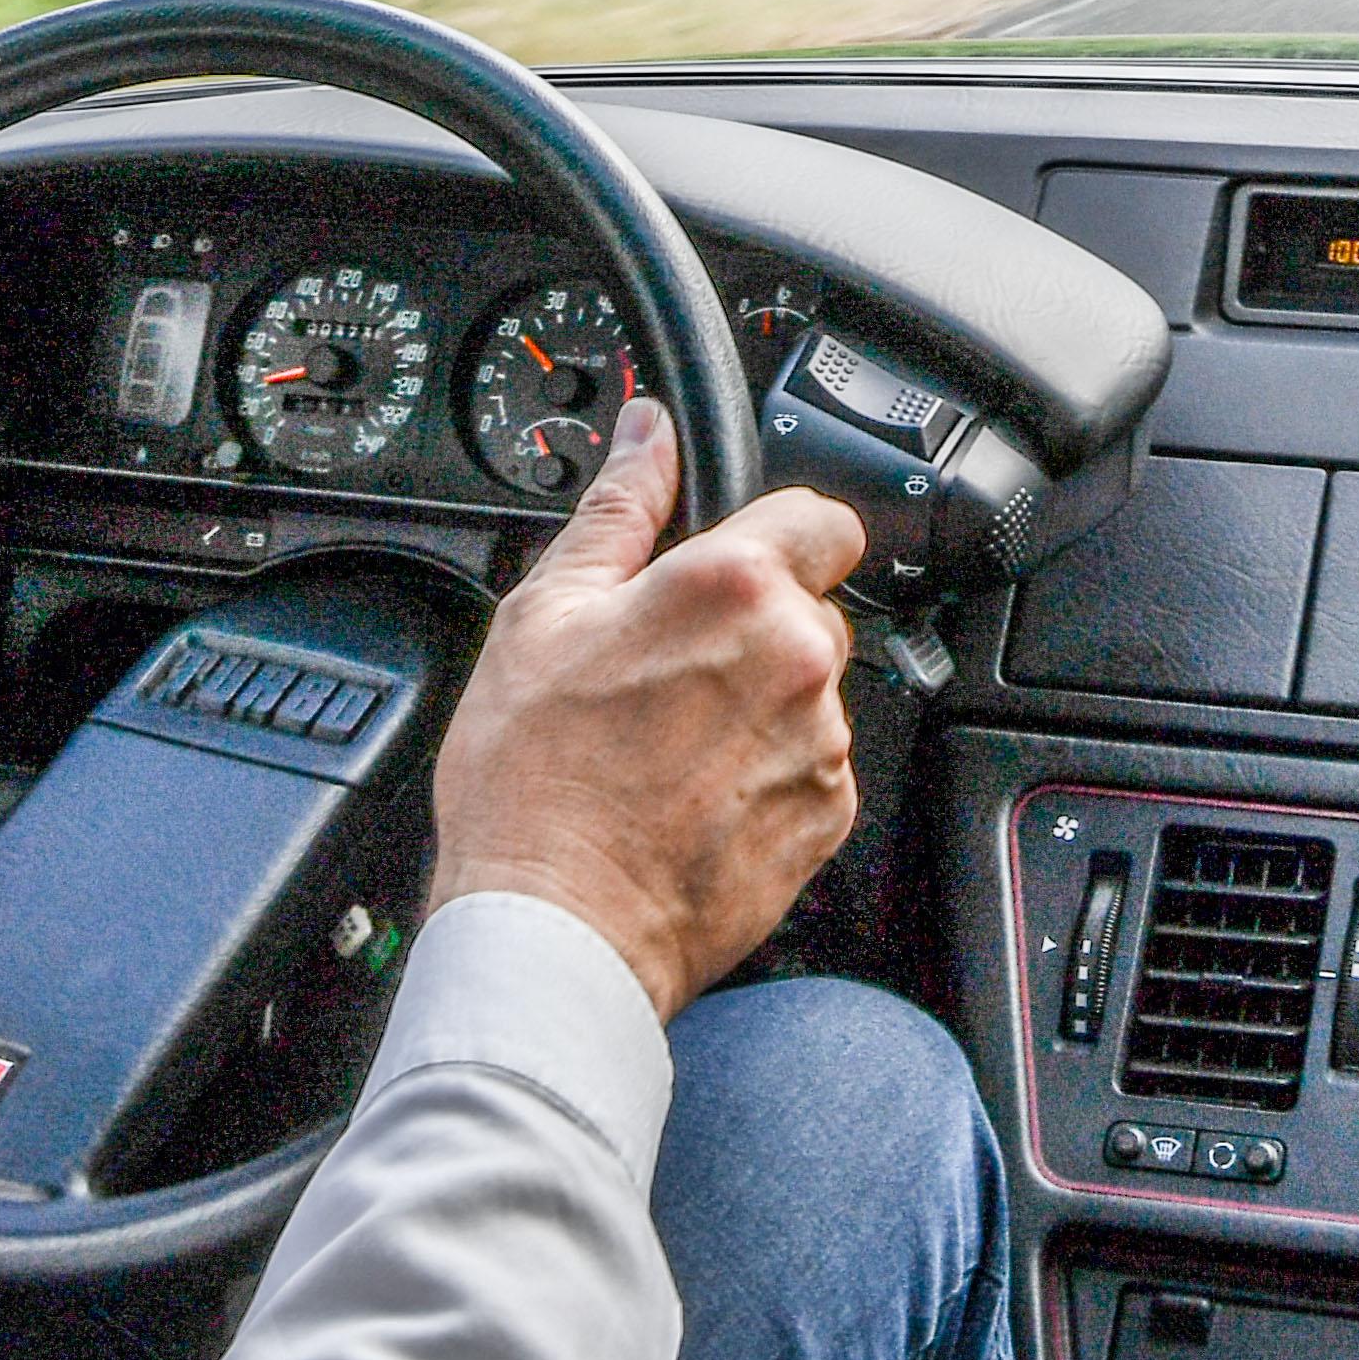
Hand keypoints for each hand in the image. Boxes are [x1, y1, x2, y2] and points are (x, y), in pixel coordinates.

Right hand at [424, 396, 867, 1019]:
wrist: (555, 927)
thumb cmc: (532, 782)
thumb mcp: (545, 614)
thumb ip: (617, 508)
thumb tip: (647, 432)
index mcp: (734, 587)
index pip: (822, 517)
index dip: (778, 534)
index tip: (739, 562)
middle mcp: (797, 659)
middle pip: (810, 609)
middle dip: (753, 628)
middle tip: (664, 672)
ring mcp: (820, 744)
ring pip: (810, 694)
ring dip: (759, 706)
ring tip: (667, 747)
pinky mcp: (826, 818)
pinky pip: (812, 769)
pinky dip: (766, 776)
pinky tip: (691, 796)